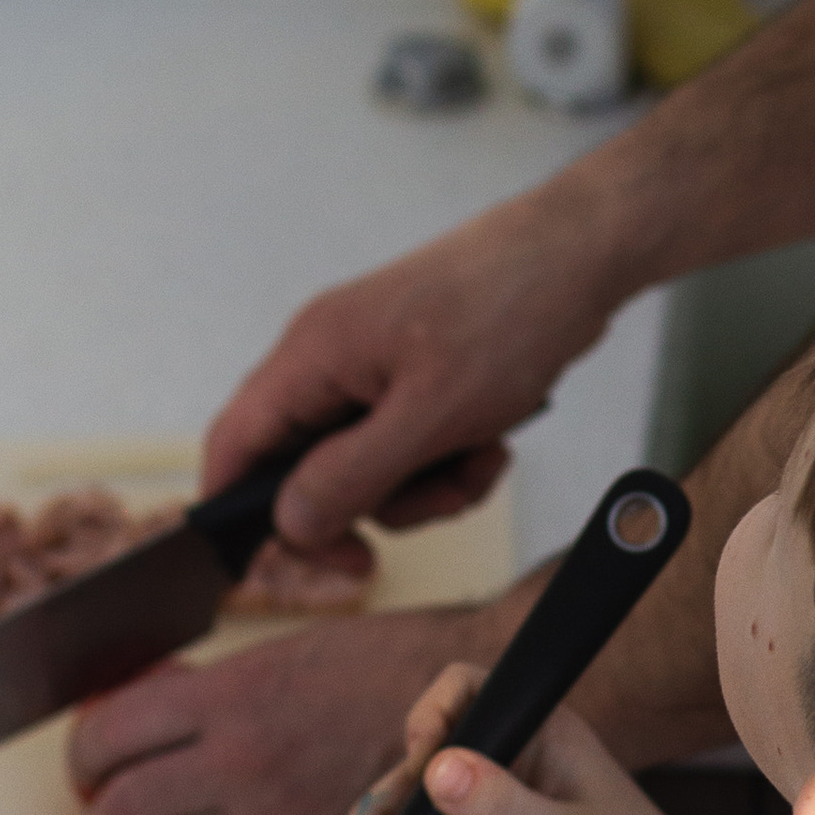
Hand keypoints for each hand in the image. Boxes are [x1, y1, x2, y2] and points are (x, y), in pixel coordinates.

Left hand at [67, 597, 522, 814]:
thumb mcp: (283, 653)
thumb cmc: (386, 665)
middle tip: (108, 809)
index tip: (91, 759)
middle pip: (118, 813)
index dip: (85, 754)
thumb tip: (153, 710)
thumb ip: (215, 691)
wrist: (472, 707)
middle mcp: (238, 764)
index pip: (108, 736)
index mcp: (228, 698)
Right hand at [201, 191, 628, 556]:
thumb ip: (352, 474)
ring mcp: (373, 367)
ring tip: (479, 460)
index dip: (240, 511)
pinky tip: (493, 444)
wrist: (579, 253)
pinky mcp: (415, 376)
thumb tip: (289, 524)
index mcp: (312, 354)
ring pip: (369, 467)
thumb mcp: (432, 413)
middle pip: (307, 469)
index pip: (235, 444)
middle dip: (373, 503)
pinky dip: (451, 461)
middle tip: (429, 506)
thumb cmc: (508, 311)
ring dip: (427, 485)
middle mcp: (330, 359)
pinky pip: (410, 447)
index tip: (289, 561)